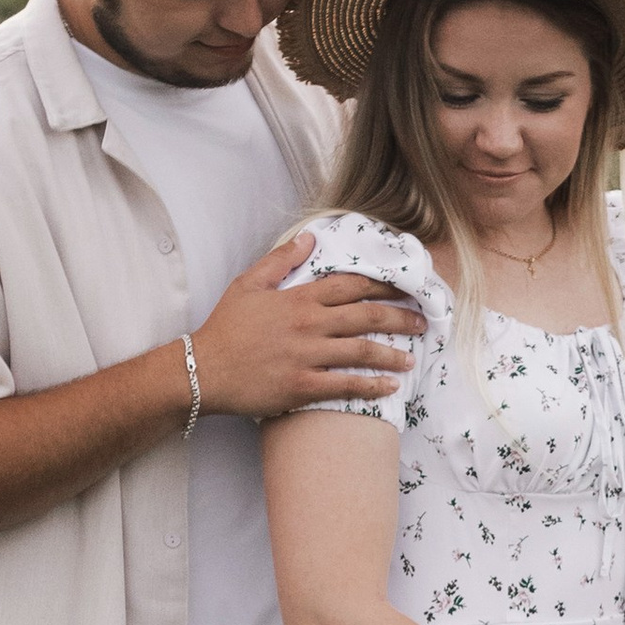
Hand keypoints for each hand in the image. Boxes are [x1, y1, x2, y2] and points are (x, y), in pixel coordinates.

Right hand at [194, 237, 426, 419]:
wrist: (202, 370)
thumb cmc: (225, 328)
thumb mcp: (248, 284)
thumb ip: (281, 260)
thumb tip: (310, 238)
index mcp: (298, 298)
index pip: (351, 285)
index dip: (383, 284)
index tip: (406, 286)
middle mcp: (307, 325)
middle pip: (365, 316)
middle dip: (399, 317)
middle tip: (422, 321)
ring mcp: (306, 356)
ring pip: (360, 351)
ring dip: (391, 353)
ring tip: (412, 357)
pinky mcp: (302, 386)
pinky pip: (345, 385)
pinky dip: (371, 385)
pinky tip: (390, 386)